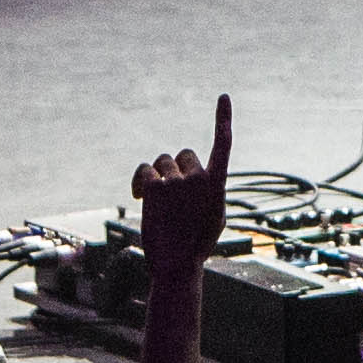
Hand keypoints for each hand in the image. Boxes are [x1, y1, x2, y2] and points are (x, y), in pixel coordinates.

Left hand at [136, 93, 232, 276]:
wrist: (177, 265)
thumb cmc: (196, 246)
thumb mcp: (214, 217)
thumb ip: (210, 192)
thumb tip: (204, 180)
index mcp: (217, 184)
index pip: (223, 144)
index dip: (223, 119)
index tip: (223, 97)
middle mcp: (199, 177)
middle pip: (182, 155)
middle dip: (173, 169)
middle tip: (168, 194)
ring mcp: (178, 182)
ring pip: (162, 163)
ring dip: (157, 177)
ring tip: (154, 202)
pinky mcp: (157, 188)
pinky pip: (145, 172)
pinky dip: (140, 182)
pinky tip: (139, 197)